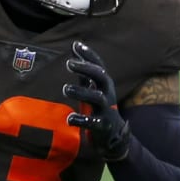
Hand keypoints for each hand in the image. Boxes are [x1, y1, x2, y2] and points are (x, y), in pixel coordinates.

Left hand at [62, 41, 130, 160]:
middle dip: (86, 69)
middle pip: (101, 77)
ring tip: (65, 88)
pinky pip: (92, 122)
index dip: (89, 55)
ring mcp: (106, 110)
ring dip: (81, 92)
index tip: (75, 45)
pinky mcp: (102, 126)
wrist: (114, 135)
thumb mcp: (94, 87)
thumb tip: (75, 45)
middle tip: (69, 63)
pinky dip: (81, 119)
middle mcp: (107, 94)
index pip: (99, 65)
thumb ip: (84, 69)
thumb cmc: (99, 107)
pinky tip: (69, 118)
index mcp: (104, 84)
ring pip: (97, 98)